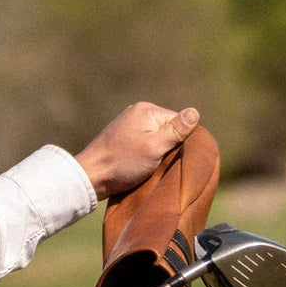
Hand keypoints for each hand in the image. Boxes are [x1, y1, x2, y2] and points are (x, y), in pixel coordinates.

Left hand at [75, 102, 199, 199]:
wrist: (90, 176)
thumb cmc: (122, 163)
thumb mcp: (154, 148)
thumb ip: (175, 131)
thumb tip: (195, 112)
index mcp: (146, 110)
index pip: (179, 122)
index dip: (182, 141)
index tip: (175, 158)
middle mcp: (137, 113)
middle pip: (168, 129)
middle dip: (170, 147)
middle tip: (164, 164)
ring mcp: (128, 125)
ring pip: (157, 138)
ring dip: (159, 153)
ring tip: (153, 167)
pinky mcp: (123, 138)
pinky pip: (144, 143)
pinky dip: (147, 155)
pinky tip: (143, 166)